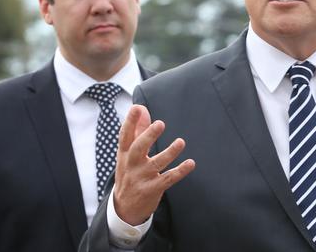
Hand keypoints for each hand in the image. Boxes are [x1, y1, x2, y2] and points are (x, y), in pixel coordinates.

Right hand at [113, 105, 195, 224]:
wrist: (124, 208)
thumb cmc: (129, 172)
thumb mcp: (128, 153)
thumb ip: (137, 130)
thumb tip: (140, 107)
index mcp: (124, 153)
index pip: (125, 135)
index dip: (130, 121)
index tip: (137, 108)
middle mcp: (131, 165)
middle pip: (138, 148)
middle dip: (148, 136)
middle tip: (160, 123)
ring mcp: (141, 178)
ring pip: (156, 164)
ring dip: (169, 152)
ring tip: (181, 142)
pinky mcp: (152, 189)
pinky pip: (168, 179)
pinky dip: (180, 171)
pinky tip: (191, 163)